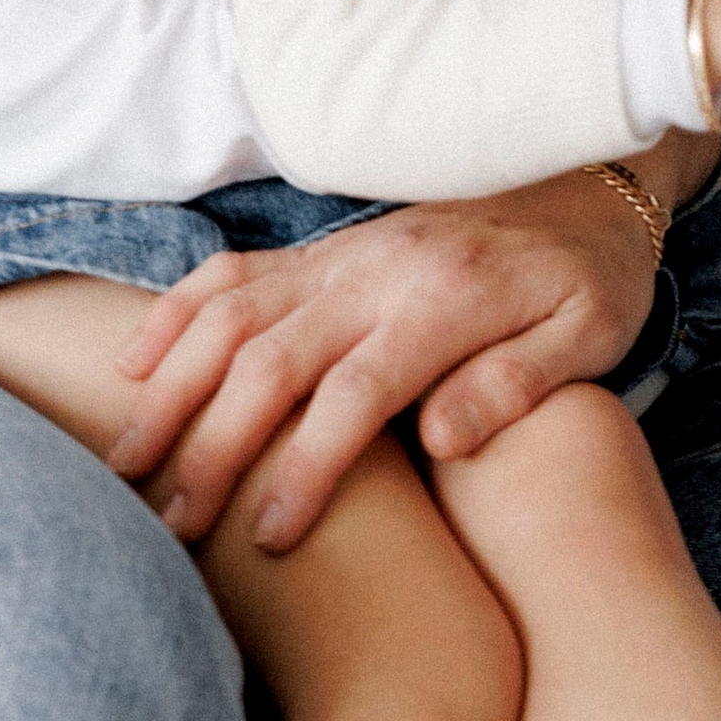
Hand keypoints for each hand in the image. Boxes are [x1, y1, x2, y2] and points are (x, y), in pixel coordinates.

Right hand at [104, 148, 709, 550]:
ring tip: (127, 460)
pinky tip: (130, 361)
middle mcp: (379, 273)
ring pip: (232, 314)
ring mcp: (342, 255)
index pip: (359, 392)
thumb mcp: (591, 335)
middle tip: (172, 523)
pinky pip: (233, 272)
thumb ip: (517, 384)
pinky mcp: (323, 250)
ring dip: (172, 385)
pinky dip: (175, 312)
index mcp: (447, 302)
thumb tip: (441, 440)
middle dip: (214, 443)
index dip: (307, 464)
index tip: (269, 537)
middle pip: (273, 359)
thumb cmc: (592, 276)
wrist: (590, 182)